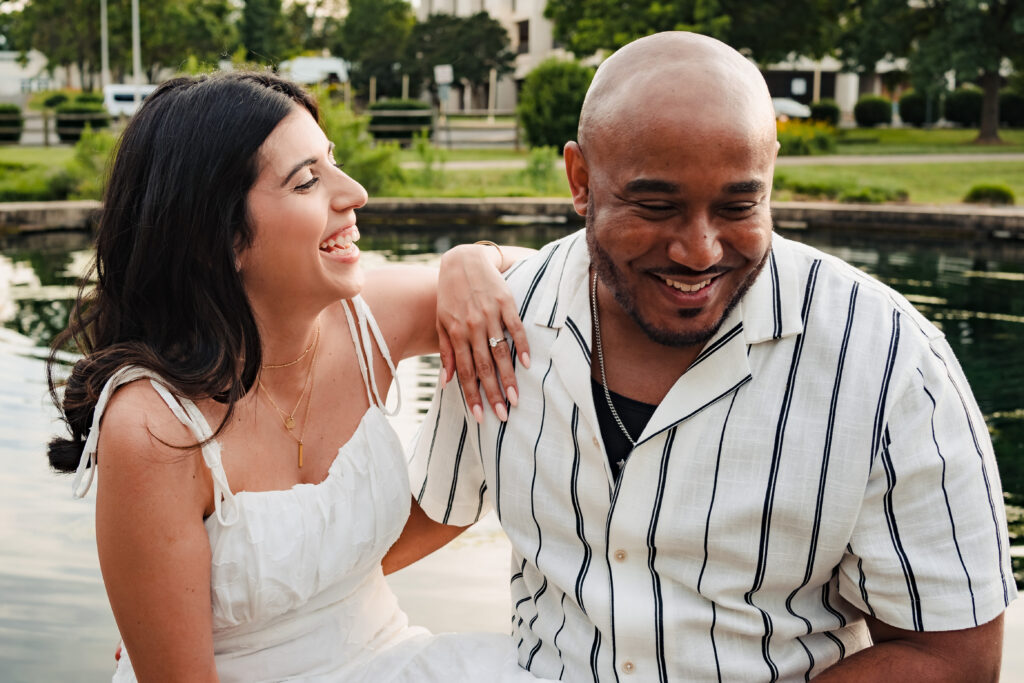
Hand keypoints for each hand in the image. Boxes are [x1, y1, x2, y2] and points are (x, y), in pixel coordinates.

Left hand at [437, 243, 529, 421]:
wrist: (463, 260)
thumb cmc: (450, 295)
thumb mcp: (442, 322)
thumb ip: (446, 352)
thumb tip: (446, 382)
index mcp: (456, 333)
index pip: (465, 371)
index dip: (472, 395)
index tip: (480, 416)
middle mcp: (472, 326)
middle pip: (484, 367)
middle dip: (493, 393)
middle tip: (503, 416)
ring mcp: (490, 314)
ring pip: (500, 351)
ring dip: (508, 377)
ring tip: (515, 398)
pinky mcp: (506, 302)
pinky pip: (516, 328)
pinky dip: (522, 346)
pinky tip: (527, 364)